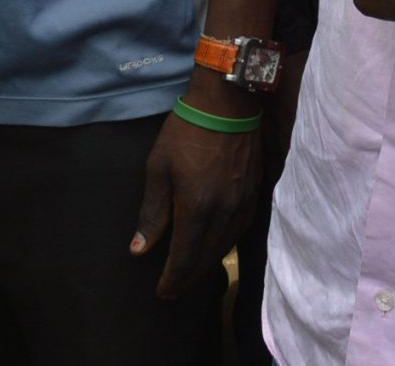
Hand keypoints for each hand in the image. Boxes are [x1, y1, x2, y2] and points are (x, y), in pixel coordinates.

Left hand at [130, 107, 260, 299]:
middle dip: (189, 278)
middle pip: (207, 258)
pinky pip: (242, 229)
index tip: (162, 292)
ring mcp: (244, 202)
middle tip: (174, 289)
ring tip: (192, 271)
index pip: (185, 258)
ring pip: (226, 246)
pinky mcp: (256, 191)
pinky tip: (218, 244)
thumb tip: (139, 250)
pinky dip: (226, 244)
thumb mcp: (158, 169)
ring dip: (208, 263)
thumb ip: (151, 213)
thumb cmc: (186, 132)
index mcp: (197, 208)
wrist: (228, 102)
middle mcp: (224, 212)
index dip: (173, 280)